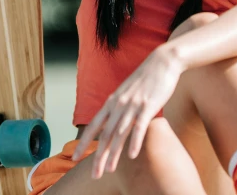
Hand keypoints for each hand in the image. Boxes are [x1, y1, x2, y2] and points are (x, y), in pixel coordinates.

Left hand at [71, 46, 183, 178]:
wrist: (162, 62)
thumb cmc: (146, 78)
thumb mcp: (127, 92)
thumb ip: (120, 107)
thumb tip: (113, 124)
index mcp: (113, 101)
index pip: (94, 125)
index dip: (83, 142)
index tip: (74, 157)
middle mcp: (119, 104)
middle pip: (105, 134)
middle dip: (98, 156)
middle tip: (94, 175)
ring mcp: (133, 105)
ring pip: (120, 133)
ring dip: (113, 154)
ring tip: (108, 170)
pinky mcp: (148, 105)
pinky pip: (139, 126)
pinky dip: (135, 141)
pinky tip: (132, 155)